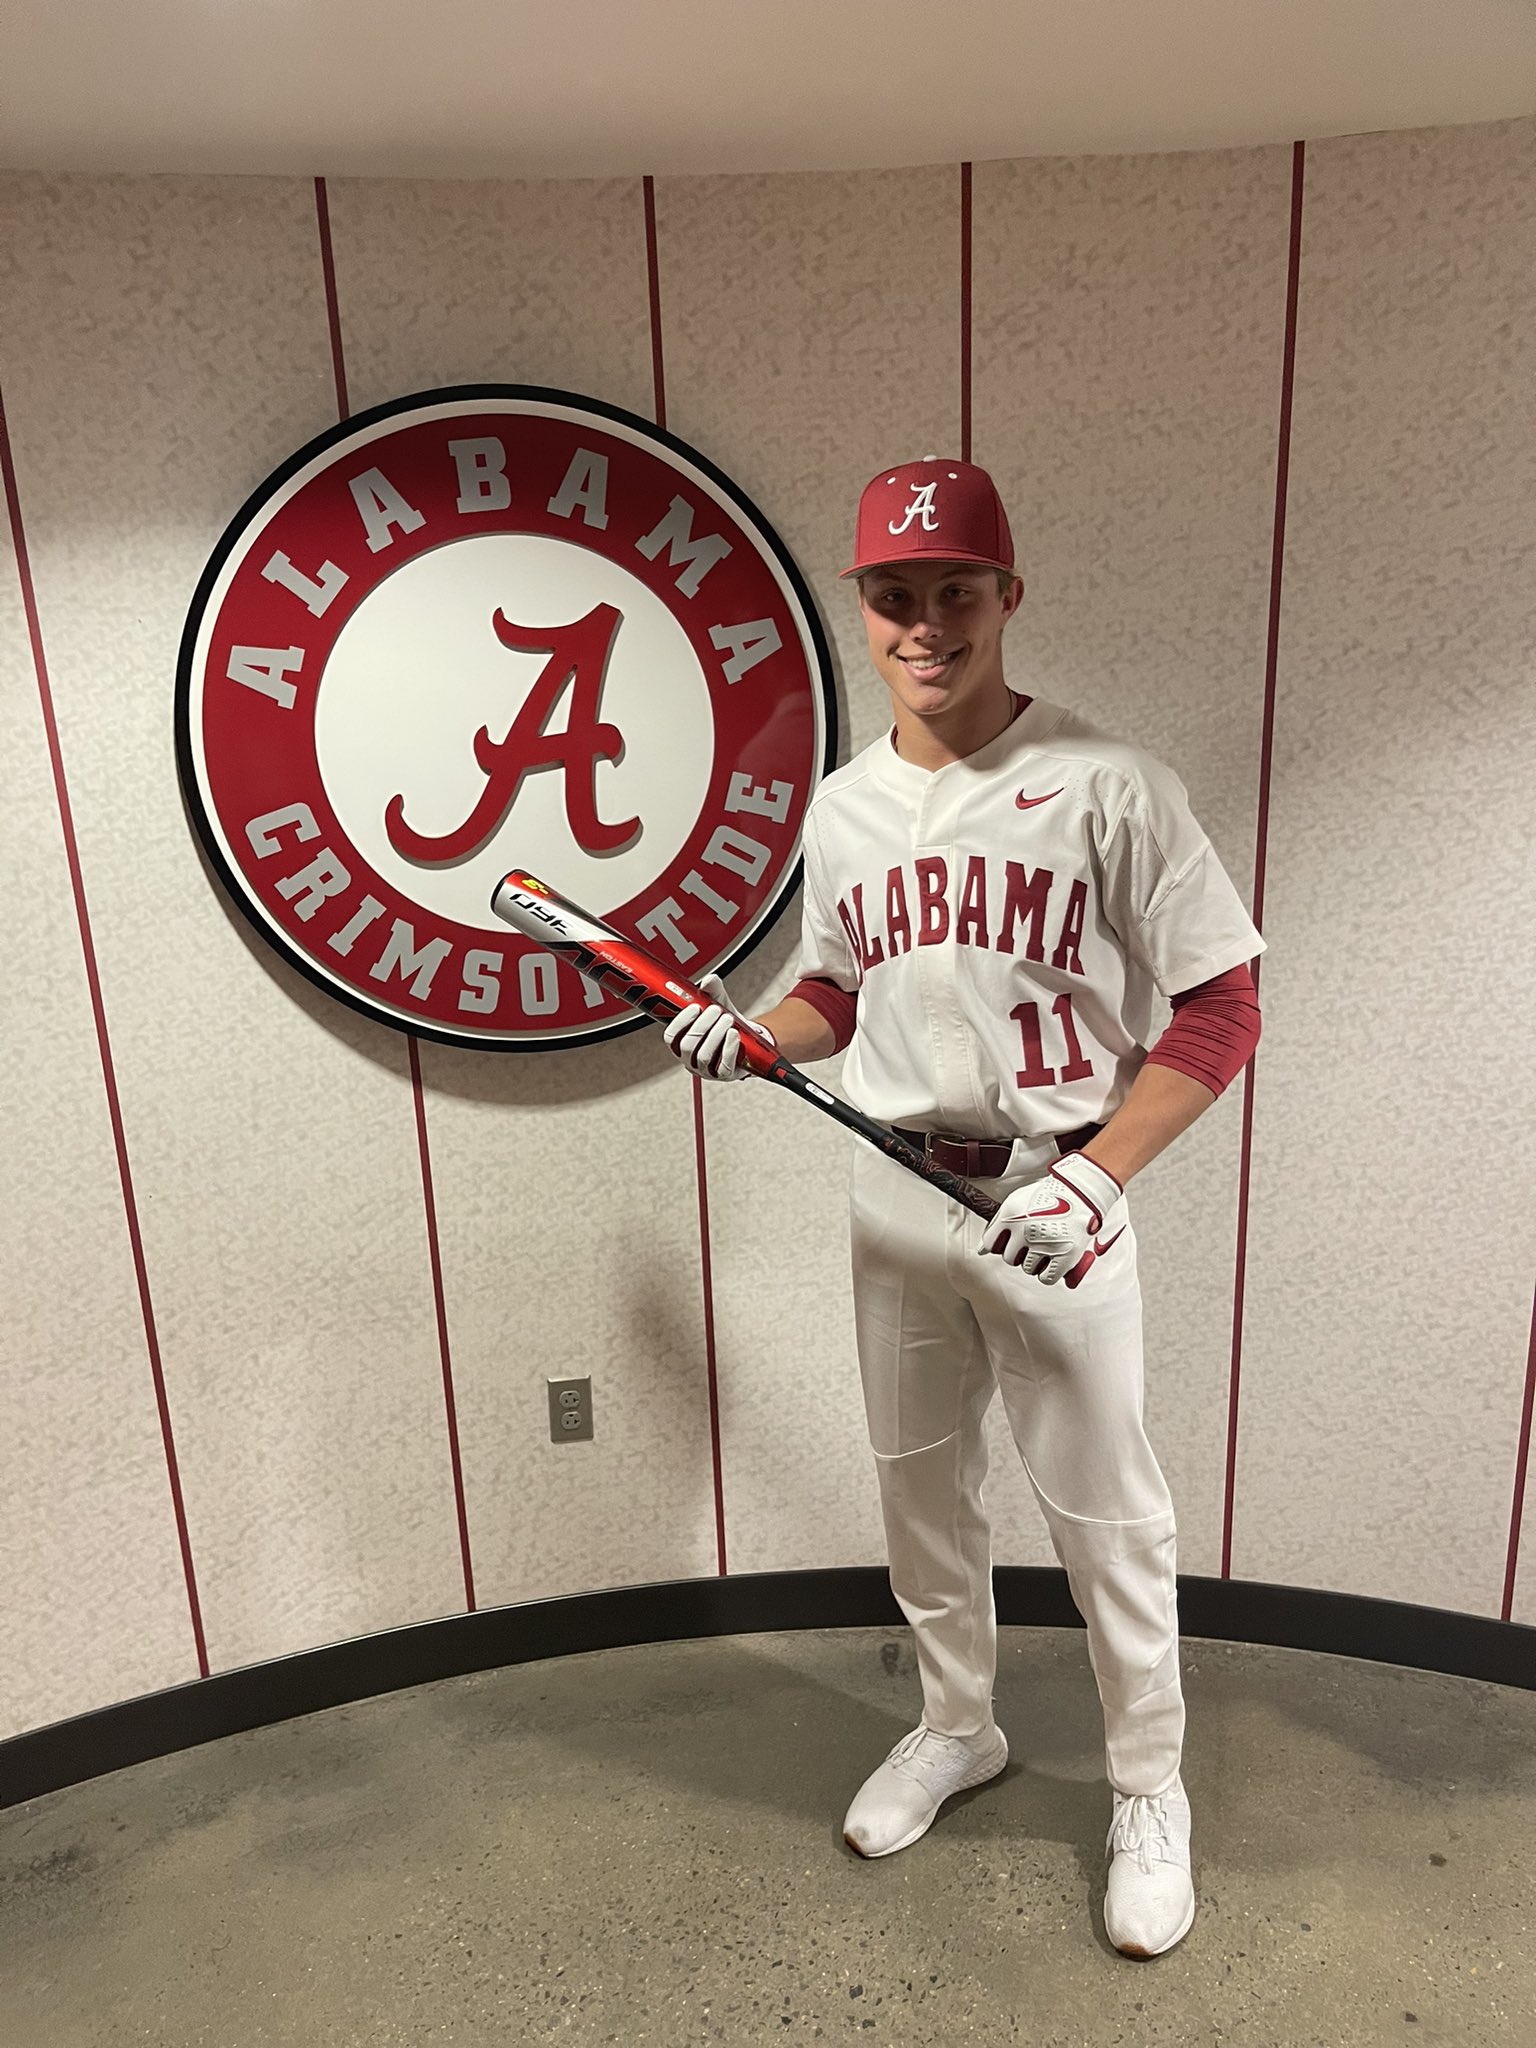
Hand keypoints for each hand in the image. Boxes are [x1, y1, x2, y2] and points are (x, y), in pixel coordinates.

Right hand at [661, 972, 774, 1081]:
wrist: (747, 1040)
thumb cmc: (725, 1024)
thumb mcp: (719, 1004)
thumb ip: (713, 992)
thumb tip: (710, 980)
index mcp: (680, 1043)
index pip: (670, 1037)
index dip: (680, 1022)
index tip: (695, 1007)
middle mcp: (689, 1059)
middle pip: (687, 1046)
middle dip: (702, 1026)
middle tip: (716, 1010)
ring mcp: (705, 1070)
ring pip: (703, 1056)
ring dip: (716, 1035)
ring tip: (728, 1019)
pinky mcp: (723, 1075)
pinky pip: (723, 1066)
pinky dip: (729, 1048)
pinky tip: (734, 1035)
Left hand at [979, 1153, 1123, 1285]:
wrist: (1083, 1192)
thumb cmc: (1050, 1195)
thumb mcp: (1018, 1201)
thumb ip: (998, 1224)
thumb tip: (982, 1250)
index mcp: (1011, 1214)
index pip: (991, 1243)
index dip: (999, 1245)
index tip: (1008, 1243)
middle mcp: (1025, 1230)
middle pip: (1009, 1258)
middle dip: (1019, 1253)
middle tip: (1032, 1241)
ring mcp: (1045, 1244)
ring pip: (1027, 1268)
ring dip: (1035, 1261)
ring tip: (1046, 1245)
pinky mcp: (1064, 1255)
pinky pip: (1046, 1278)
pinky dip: (1049, 1273)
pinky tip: (1053, 1260)